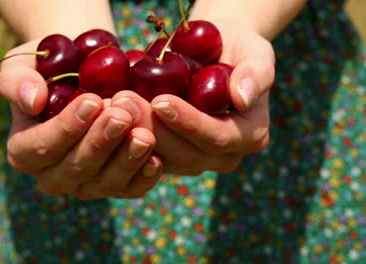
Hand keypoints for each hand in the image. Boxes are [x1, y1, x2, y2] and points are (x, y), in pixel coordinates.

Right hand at [0, 40, 162, 198]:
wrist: (86, 75)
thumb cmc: (52, 71)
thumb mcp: (25, 65)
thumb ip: (17, 81)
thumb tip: (32, 102)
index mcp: (24, 150)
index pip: (40, 148)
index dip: (66, 128)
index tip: (92, 101)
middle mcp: (53, 175)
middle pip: (76, 168)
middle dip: (101, 142)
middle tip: (123, 113)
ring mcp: (86, 185)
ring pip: (106, 183)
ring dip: (127, 159)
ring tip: (145, 134)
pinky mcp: (116, 185)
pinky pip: (131, 189)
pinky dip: (145, 176)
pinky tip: (157, 157)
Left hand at [112, 22, 273, 174]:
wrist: (215, 55)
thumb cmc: (236, 49)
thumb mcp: (254, 50)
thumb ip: (257, 72)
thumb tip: (242, 99)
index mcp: (250, 135)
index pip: (218, 137)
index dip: (189, 123)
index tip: (160, 100)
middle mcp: (225, 155)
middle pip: (186, 154)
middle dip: (153, 129)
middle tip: (123, 101)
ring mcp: (197, 160)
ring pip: (163, 159)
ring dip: (134, 134)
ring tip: (113, 104)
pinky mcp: (172, 157)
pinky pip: (148, 155)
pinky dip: (127, 138)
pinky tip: (108, 115)